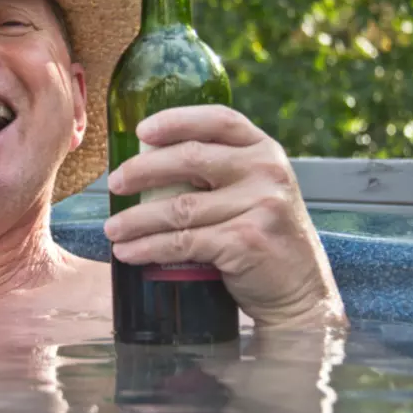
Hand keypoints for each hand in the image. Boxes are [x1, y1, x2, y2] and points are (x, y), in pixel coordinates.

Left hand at [103, 105, 347, 329]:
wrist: (300, 292)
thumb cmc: (262, 237)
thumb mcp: (253, 191)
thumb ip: (219, 171)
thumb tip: (145, 164)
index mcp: (264, 150)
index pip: (219, 120)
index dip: (177, 120)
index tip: (141, 130)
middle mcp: (266, 171)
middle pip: (191, 158)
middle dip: (143, 170)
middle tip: (114, 184)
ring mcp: (259, 206)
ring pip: (180, 207)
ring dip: (136, 219)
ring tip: (112, 228)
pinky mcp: (246, 241)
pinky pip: (183, 241)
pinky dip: (148, 247)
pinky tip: (128, 252)